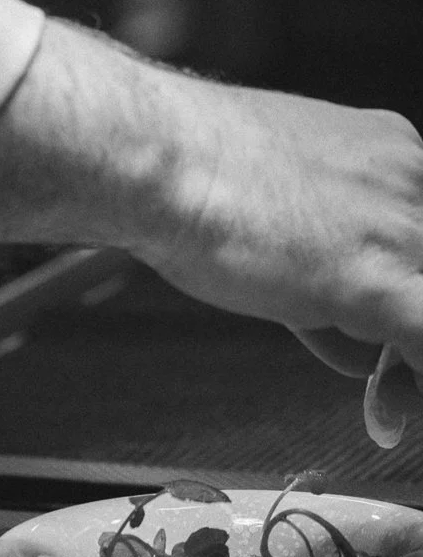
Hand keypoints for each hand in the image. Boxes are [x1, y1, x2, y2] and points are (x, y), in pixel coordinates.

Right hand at [136, 80, 422, 376]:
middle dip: (401, 325)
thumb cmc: (193, 170)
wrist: (160, 158)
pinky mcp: (380, 282)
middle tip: (387, 372)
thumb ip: (319, 256)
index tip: (387, 329)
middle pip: (422, 270)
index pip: (417, 235)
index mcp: (389, 149)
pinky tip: (393, 407)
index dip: (401, 283)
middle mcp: (409, 181)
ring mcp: (400, 231)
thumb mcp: (276, 201)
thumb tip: (336, 321)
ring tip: (377, 388)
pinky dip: (414, 383)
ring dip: (404, 359)